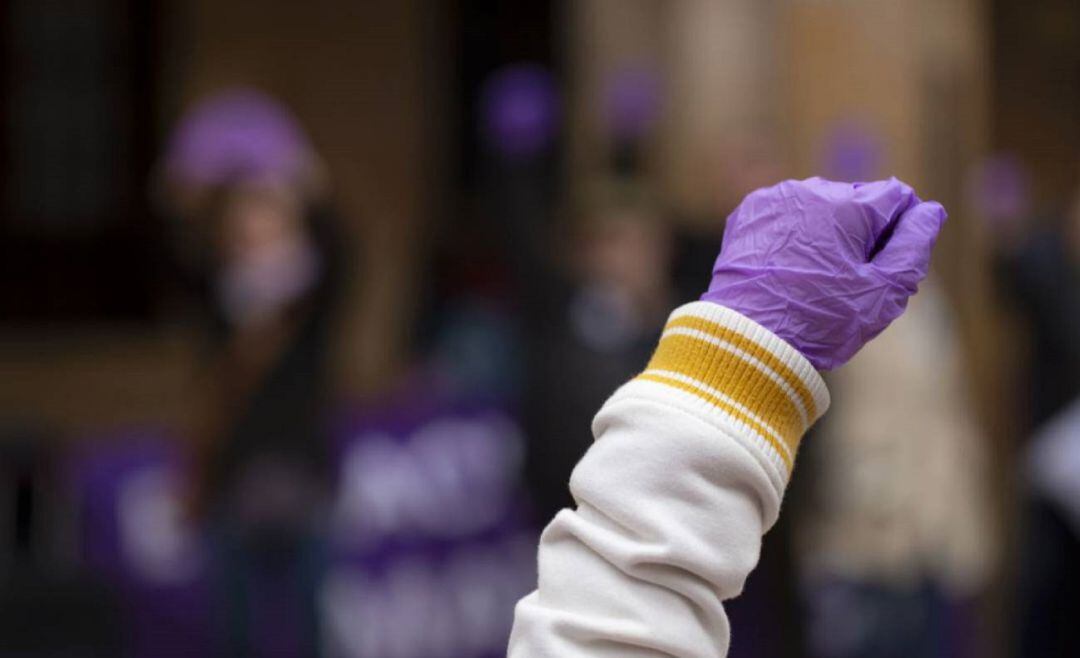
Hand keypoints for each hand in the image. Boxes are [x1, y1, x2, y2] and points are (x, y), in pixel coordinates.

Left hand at [701, 177, 945, 369]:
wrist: (747, 339)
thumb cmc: (819, 321)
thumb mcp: (883, 292)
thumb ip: (913, 247)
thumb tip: (930, 211)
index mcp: (848, 205)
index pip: (897, 197)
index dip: (899, 233)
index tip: (883, 267)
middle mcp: (810, 190)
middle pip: (858, 202)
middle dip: (862, 233)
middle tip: (848, 280)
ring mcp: (775, 200)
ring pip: (821, 208)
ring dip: (827, 233)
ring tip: (815, 278)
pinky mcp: (748, 214)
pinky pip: (787, 216)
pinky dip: (794, 236)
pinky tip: (789, 269)